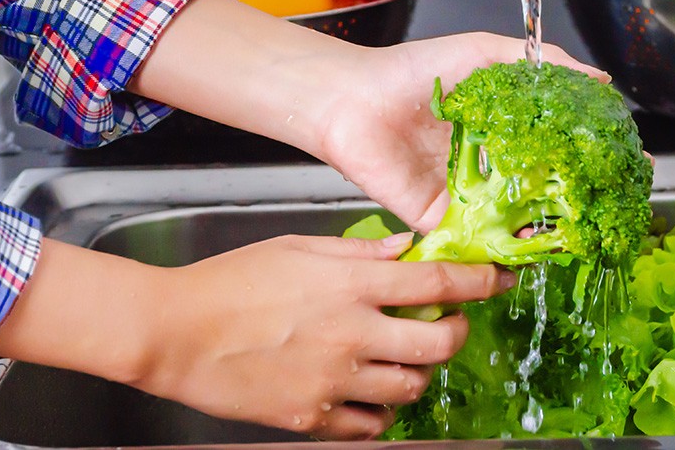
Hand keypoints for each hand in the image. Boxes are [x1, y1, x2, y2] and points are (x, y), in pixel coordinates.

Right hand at [127, 233, 514, 439]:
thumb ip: (357, 252)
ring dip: (418, 372)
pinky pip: (371, 426)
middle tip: (446, 325)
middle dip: (455, 333)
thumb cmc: (230, 281)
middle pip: (438, 346)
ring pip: (410, 389)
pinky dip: (381, 411)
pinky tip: (368, 391)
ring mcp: (335, 383)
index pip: (437, 286)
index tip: (498, 280)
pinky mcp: (313, 418)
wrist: (176, 333)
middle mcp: (352, 336)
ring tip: (400, 358)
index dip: (479, 283)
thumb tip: (406, 249)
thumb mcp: (296, 248)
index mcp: (350, 287)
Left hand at [315, 32, 606, 231]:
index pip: (547, 153)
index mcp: (495, 132)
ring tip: (577, 237)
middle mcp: (481, 167)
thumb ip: (538, 63)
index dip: (579, 163)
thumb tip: (598, 79)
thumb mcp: (484, 53)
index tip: (616, 171)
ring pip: (507, 223)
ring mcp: (460, 196)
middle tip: (605, 210)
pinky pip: (470, 243)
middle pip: (533, 193)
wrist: (353, 97)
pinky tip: (529, 255)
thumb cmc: (412, 70)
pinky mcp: (435, 219)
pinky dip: (497, 253)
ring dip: (540, 233)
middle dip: (568, 205)